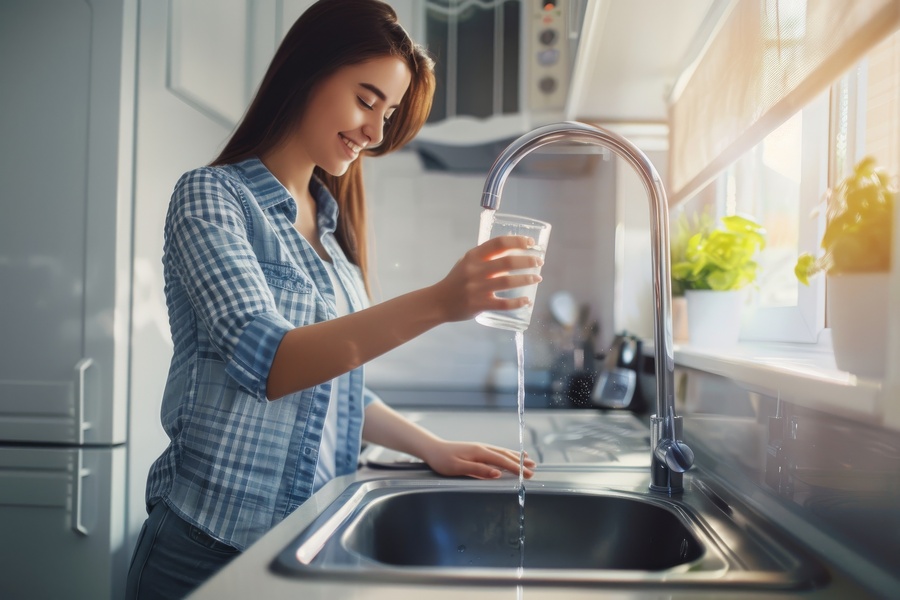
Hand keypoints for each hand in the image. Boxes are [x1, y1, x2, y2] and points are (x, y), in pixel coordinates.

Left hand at [420, 439, 535, 479]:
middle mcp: (482, 448)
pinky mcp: (477, 450)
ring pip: (502, 452)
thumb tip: (497, 473)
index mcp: (479, 452)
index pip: (502, 460)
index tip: (527, 474)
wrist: (432, 449)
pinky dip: (506, 454)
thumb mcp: (458, 468)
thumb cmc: (442, 460)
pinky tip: (509, 456)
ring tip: (528, 460)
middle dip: (520, 462)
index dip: (516, 468)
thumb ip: (478, 470)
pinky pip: (496, 452)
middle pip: (505, 455)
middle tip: (533, 469)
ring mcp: (480, 448)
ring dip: (515, 457)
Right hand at [432, 235, 542, 322]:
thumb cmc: (457, 280)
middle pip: (507, 262)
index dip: (517, 241)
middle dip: (528, 260)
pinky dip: (517, 303)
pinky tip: (527, 301)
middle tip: (539, 262)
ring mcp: (476, 288)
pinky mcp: (478, 305)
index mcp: (473, 257)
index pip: (498, 243)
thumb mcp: (467, 262)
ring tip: (538, 278)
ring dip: (526, 279)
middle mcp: (475, 271)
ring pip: (507, 282)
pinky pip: (502, 304)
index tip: (531, 243)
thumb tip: (513, 246)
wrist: (438, 302)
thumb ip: (486, 256)